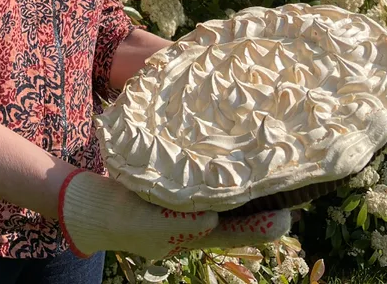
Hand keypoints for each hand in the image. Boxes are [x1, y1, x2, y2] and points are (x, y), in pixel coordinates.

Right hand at [58, 171, 290, 259]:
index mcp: (197, 236)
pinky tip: (234, 151)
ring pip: (230, 195)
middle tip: (293, 179)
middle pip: (243, 213)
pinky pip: (210, 180)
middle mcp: (201, 222)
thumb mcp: (148, 223)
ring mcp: (192, 204)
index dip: (265, 224)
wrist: (93, 205)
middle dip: (265, 198)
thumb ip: (179, 224)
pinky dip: (224, 170)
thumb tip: (213, 220)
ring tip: (271, 162)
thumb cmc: (120, 216)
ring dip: (248, 182)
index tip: (289, 212)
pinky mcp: (182, 186)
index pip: (239, 232)